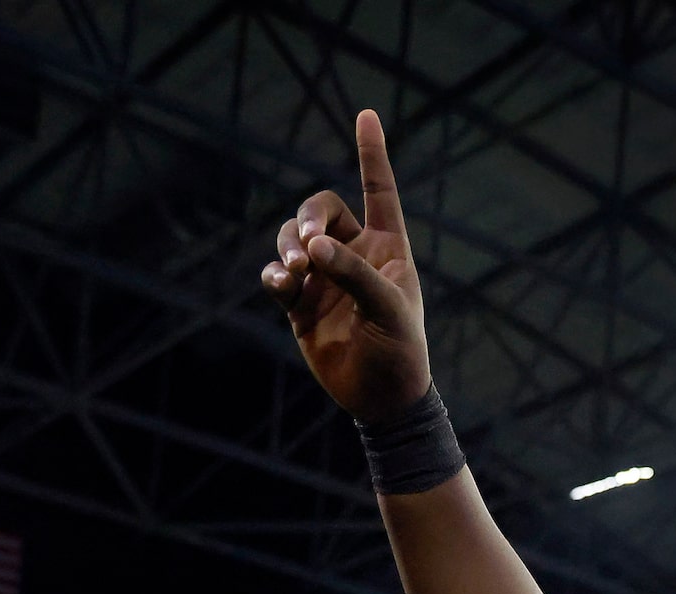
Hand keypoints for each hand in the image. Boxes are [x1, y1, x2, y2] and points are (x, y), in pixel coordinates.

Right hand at [258, 110, 430, 423]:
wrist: (380, 398)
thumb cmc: (400, 351)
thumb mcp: (388, 309)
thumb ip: (354, 273)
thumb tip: (312, 246)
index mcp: (387, 247)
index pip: (379, 191)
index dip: (372, 154)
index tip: (366, 115)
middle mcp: (353, 255)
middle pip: (320, 210)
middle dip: (308, 218)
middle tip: (308, 243)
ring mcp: (323, 277)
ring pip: (292, 239)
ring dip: (288, 247)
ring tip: (295, 272)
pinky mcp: (299, 303)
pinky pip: (277, 275)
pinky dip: (275, 275)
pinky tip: (283, 285)